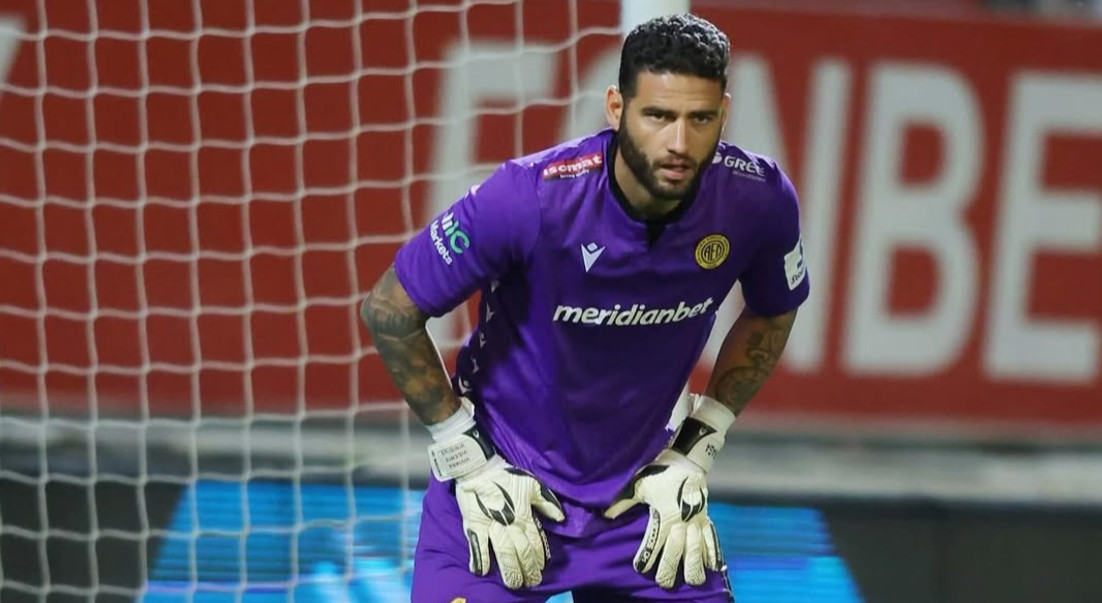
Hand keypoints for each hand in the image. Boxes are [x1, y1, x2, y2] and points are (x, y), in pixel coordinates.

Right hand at [426, 398, 564, 588]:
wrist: (477, 467)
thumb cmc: (506, 475)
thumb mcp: (533, 484)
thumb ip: (547, 503)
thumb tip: (560, 518)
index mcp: (524, 514)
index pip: (535, 541)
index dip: (539, 558)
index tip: (542, 569)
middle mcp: (510, 523)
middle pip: (521, 552)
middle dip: (528, 570)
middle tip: (531, 582)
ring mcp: (491, 526)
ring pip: (504, 553)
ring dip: (510, 571)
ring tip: (514, 583)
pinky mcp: (473, 525)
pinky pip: (477, 546)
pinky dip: (479, 560)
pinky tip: (482, 572)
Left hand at [604, 393, 734, 588]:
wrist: (687, 459)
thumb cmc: (660, 472)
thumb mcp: (639, 485)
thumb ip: (622, 502)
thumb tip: (605, 515)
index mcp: (665, 516)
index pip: (655, 543)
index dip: (648, 557)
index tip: (641, 569)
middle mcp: (683, 522)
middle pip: (677, 552)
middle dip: (669, 569)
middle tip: (663, 582)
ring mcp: (696, 521)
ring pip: (697, 549)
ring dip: (694, 566)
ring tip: (692, 581)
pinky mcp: (705, 517)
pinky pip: (711, 538)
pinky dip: (712, 552)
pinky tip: (712, 566)